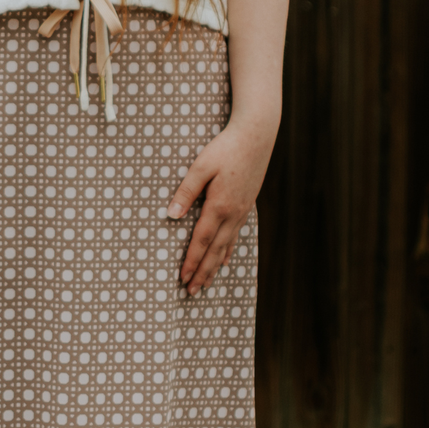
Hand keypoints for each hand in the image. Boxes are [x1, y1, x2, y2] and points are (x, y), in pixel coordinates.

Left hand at [166, 118, 276, 296]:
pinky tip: (224, 260)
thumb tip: (171, 216)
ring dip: (214, 267)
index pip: (202, 240)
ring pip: (226, 246)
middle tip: (191, 292)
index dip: (191, 261)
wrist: (257, 135)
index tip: (182, 278)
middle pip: (214, 250)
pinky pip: (235, 235)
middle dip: (202, 272)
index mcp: (219, 205)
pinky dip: (228, 251)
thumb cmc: (225, 147)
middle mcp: (232, 213)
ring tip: (205, 284)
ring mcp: (242, 211)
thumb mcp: (200, 166)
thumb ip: (186, 192)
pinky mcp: (246, 205)